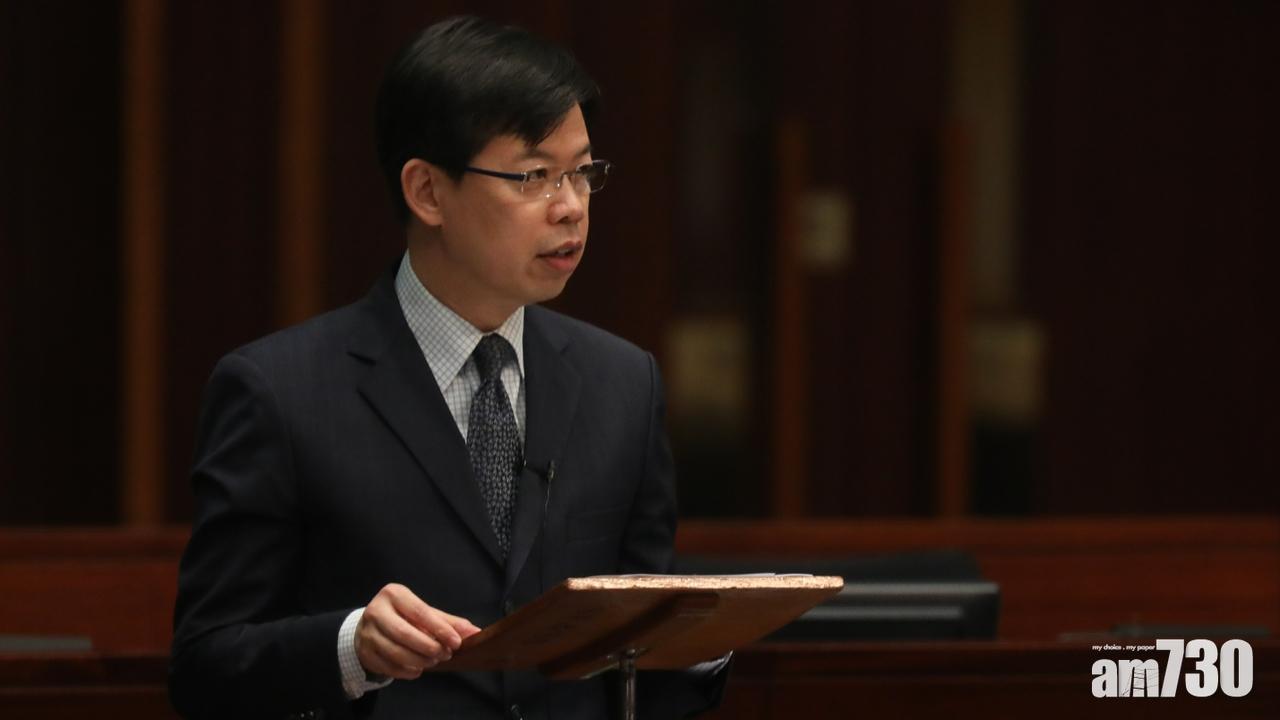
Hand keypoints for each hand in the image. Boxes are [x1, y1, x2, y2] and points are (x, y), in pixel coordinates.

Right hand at [355, 583, 480, 679]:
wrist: (369, 626)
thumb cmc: (403, 617)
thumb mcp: (424, 613)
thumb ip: (449, 622)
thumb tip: (476, 633)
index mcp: (393, 594)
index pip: (419, 612)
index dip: (440, 629)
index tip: (456, 643)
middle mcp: (376, 611)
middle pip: (405, 633)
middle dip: (429, 647)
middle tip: (445, 655)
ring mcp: (367, 633)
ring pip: (395, 652)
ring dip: (419, 661)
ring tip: (432, 662)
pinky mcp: (364, 652)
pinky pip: (388, 667)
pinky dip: (406, 671)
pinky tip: (417, 669)